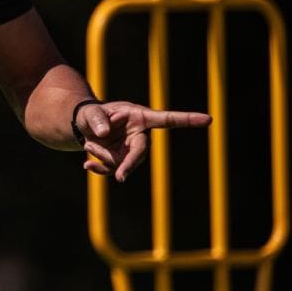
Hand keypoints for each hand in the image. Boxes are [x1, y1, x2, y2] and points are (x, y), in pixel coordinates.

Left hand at [75, 100, 210, 181]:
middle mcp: (139, 134)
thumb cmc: (91, 114)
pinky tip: (87, 166)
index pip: (167, 119)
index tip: (208, 119)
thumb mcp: (90, 113)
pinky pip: (113, 170)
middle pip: (141, 152)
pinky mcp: (120, 160)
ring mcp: (130, 149)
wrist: (83, 127)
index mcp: (139, 117)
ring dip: (102, 157)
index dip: (187, 119)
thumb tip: (103, 133)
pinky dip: (98, 169)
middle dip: (130, 164)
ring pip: (121, 162)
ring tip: (88, 145)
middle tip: (120, 177)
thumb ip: (96, 119)